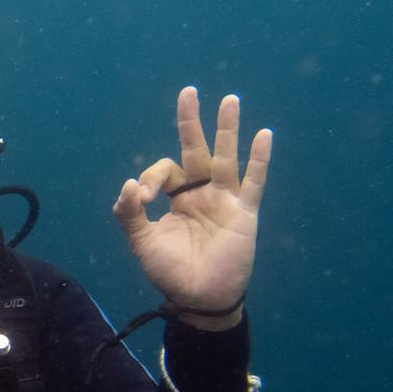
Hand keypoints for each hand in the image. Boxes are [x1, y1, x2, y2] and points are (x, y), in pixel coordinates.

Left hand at [112, 87, 271, 329]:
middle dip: (191, 123)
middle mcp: (201, 195)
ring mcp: (225, 201)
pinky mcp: (244, 214)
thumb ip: (129, 214)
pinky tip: (263, 135)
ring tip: (229, 99)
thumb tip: (129, 184)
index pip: (165, 171)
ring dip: (227, 129)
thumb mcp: (141, 242)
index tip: (142, 197)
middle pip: (197, 151)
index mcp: (177, 199)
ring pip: (226, 158)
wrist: (198, 298)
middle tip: (188, 92)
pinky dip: (259, 159)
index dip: (151, 177)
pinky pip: (253, 182)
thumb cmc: (170, 273)